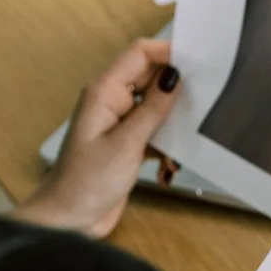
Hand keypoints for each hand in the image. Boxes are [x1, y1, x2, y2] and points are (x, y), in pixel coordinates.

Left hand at [21, 38, 181, 238]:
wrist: (69, 218)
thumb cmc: (85, 183)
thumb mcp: (127, 144)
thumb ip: (153, 109)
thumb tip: (173, 77)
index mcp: (104, 93)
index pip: (139, 54)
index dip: (168, 52)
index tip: (198, 61)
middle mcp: (111, 102)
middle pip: (150, 78)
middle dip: (176, 91)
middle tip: (201, 105)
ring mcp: (118, 123)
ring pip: (156, 108)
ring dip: (173, 125)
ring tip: (181, 145)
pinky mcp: (126, 143)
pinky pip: (154, 132)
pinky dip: (166, 146)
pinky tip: (168, 166)